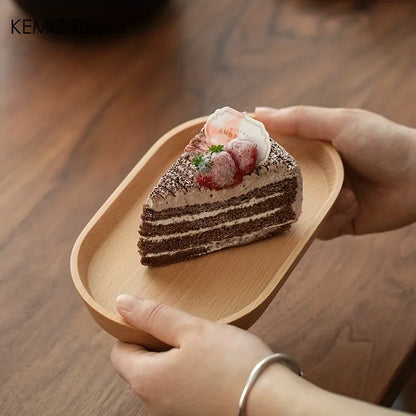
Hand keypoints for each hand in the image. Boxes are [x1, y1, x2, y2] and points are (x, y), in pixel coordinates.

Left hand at [110, 294, 273, 415]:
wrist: (272, 403)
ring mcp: (171, 414)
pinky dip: (186, 375)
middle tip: (185, 330)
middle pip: (139, 366)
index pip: (119, 352)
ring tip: (201, 347)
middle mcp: (152, 404)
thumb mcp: (192, 329)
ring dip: (172, 359)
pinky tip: (209, 366)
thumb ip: (154, 315)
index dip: (134, 331)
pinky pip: (177, 391)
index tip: (158, 320)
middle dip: (156, 345)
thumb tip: (121, 302)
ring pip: (159, 378)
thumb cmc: (232, 363)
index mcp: (146, 380)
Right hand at [255, 106, 415, 238]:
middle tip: (266, 189)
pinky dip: (334, 218)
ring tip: (345, 194)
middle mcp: (315, 172)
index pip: (275, 147)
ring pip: (296, 210)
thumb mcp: (341, 123)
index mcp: (312, 146)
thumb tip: (256, 112)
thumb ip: (300, 120)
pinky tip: (353, 205)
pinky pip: (318, 227)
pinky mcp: (337, 220)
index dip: (255, 151)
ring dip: (319, 203)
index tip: (231, 153)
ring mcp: (325, 197)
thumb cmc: (384, 143)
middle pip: (279, 183)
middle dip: (277, 188)